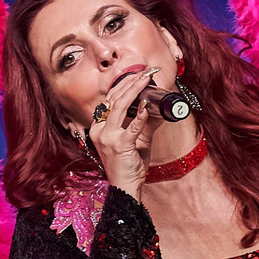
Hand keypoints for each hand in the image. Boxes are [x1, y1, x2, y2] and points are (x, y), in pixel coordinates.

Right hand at [86, 67, 159, 197]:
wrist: (126, 187)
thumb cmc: (129, 165)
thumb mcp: (136, 140)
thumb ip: (144, 123)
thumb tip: (159, 108)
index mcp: (99, 127)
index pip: (110, 99)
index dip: (123, 83)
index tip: (138, 73)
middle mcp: (99, 130)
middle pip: (114, 98)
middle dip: (131, 81)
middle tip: (146, 71)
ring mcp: (107, 137)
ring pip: (120, 106)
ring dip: (135, 90)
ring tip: (147, 79)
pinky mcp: (119, 145)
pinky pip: (131, 126)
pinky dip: (141, 115)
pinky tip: (148, 106)